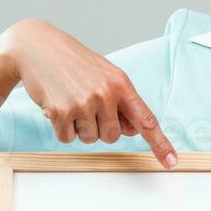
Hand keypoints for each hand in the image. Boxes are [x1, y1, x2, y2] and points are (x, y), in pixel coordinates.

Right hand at [0, 19, 176, 167]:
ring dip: (80, 128)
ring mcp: (83, 103)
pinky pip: (68, 139)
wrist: (38, 48)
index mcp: (121, 84)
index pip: (146, 120)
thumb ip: (122, 103)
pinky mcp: (61, 112)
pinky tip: (57, 106)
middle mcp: (105, 93)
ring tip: (71, 102)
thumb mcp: (106, 75)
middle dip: (100, 128)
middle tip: (86, 105)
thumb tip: (133, 131)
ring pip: (90, 139)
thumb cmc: (75, 63)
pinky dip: (62, 129)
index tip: (172, 162)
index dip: (160, 144)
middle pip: (113, 137)